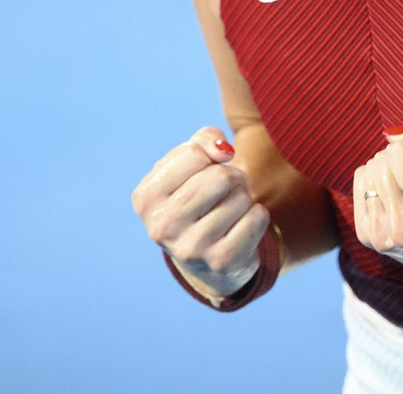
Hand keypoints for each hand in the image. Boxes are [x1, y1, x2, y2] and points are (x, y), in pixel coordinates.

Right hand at [131, 127, 269, 298]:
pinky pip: (256, 218)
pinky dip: (257, 215)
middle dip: (232, 175)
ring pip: (240, 197)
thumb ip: (202, 141)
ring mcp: (191, 248)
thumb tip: (224, 150)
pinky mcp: (221, 262)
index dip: (209, 154)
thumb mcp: (188, 165)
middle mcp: (161, 227)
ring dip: (244, 196)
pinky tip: (241, 225)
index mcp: (145, 198)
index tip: (208, 167)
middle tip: (228, 187)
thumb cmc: (195, 197)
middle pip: (219, 177)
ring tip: (231, 208)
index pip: (192, 153)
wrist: (205, 254)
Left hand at [352, 117, 402, 285]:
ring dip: (391, 173)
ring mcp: (381, 236)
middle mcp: (401, 226)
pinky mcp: (368, 237)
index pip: (398, 149)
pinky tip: (400, 202)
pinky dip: (378, 185)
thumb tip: (390, 134)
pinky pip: (360, 184)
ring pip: (369, 170)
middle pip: (381, 160)